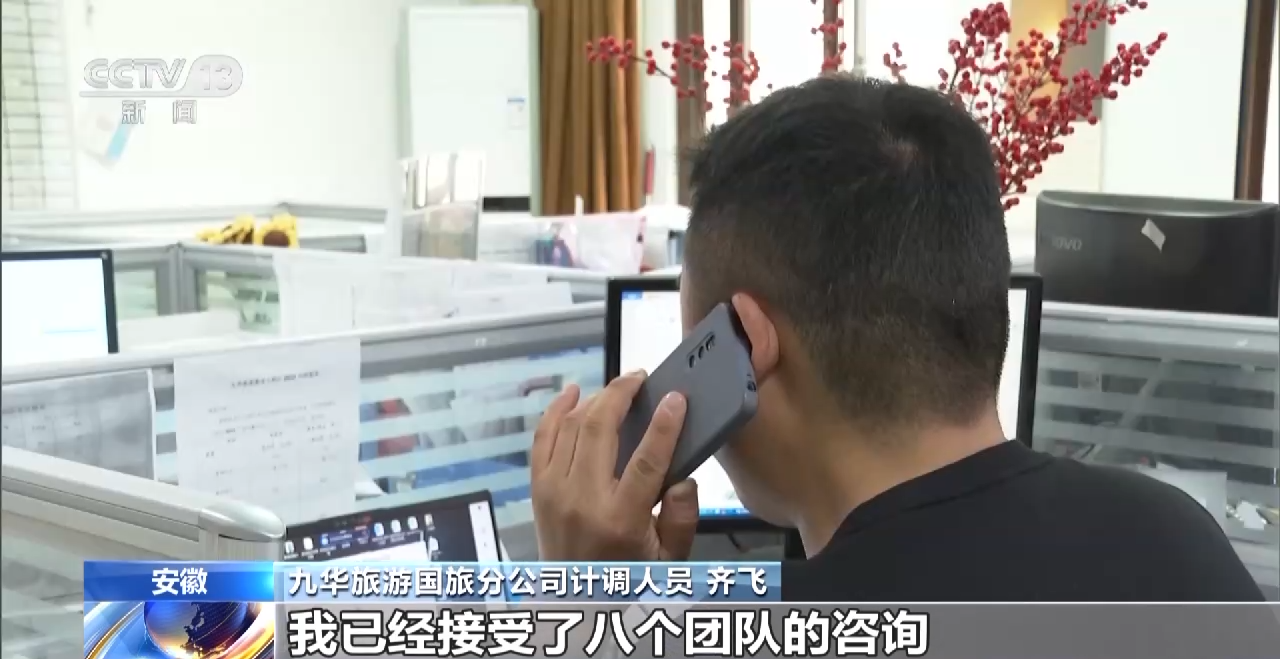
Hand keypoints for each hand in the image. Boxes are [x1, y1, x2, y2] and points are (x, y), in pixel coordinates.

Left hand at [530, 373, 699, 561]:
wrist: (577, 599)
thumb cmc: (628, 577)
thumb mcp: (669, 557)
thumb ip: (683, 517)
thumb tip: (682, 477)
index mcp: (620, 521)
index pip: (645, 461)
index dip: (663, 425)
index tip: (675, 398)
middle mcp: (581, 502)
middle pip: (598, 430)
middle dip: (620, 394)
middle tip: (640, 378)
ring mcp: (554, 493)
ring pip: (570, 427)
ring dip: (594, 399)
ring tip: (618, 387)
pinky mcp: (538, 489)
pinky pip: (542, 438)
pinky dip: (555, 410)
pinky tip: (574, 392)